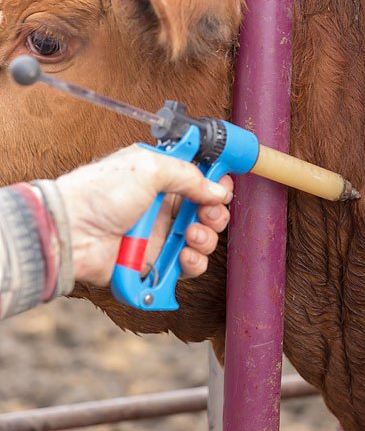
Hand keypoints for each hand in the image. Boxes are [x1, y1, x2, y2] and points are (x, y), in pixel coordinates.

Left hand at [55, 145, 232, 286]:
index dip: (215, 180)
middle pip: (209, 210)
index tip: (223, 183)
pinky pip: (189, 266)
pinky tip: (184, 256)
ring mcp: (162, 235)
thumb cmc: (98, 193)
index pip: (199, 177)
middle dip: (216, 212)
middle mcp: (164, 206)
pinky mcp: (157, 262)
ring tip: (190, 235)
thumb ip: (188, 175)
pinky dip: (193, 262)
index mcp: (161, 178)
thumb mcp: (148, 167)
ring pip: (204, 238)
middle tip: (207, 213)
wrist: (72, 232)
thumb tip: (217, 189)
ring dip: (206, 237)